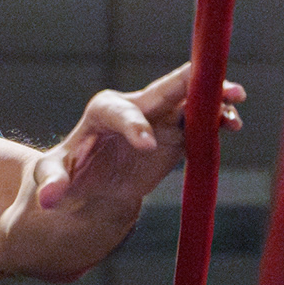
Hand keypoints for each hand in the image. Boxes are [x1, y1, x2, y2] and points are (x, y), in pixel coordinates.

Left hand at [34, 63, 244, 212]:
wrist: (88, 184)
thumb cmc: (64, 173)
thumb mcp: (49, 177)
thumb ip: (50, 184)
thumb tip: (48, 200)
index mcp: (102, 112)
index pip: (120, 112)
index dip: (134, 126)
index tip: (147, 146)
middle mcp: (134, 108)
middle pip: (164, 88)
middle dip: (192, 84)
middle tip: (222, 88)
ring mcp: (158, 119)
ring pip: (190, 102)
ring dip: (213, 102)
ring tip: (235, 110)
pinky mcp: (174, 136)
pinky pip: (199, 125)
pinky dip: (216, 122)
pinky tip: (232, 125)